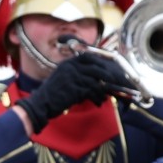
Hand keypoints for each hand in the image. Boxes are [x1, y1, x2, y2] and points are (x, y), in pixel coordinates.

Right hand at [14, 51, 132, 134]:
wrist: (40, 105)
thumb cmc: (54, 95)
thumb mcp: (65, 79)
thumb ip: (80, 77)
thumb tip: (100, 82)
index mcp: (70, 62)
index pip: (92, 58)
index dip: (105, 64)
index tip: (115, 71)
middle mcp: (71, 66)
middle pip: (98, 68)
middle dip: (112, 77)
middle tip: (121, 84)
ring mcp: (72, 77)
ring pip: (97, 81)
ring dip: (105, 91)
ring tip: (107, 97)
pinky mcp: (74, 88)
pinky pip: (92, 91)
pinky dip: (97, 98)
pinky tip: (99, 103)